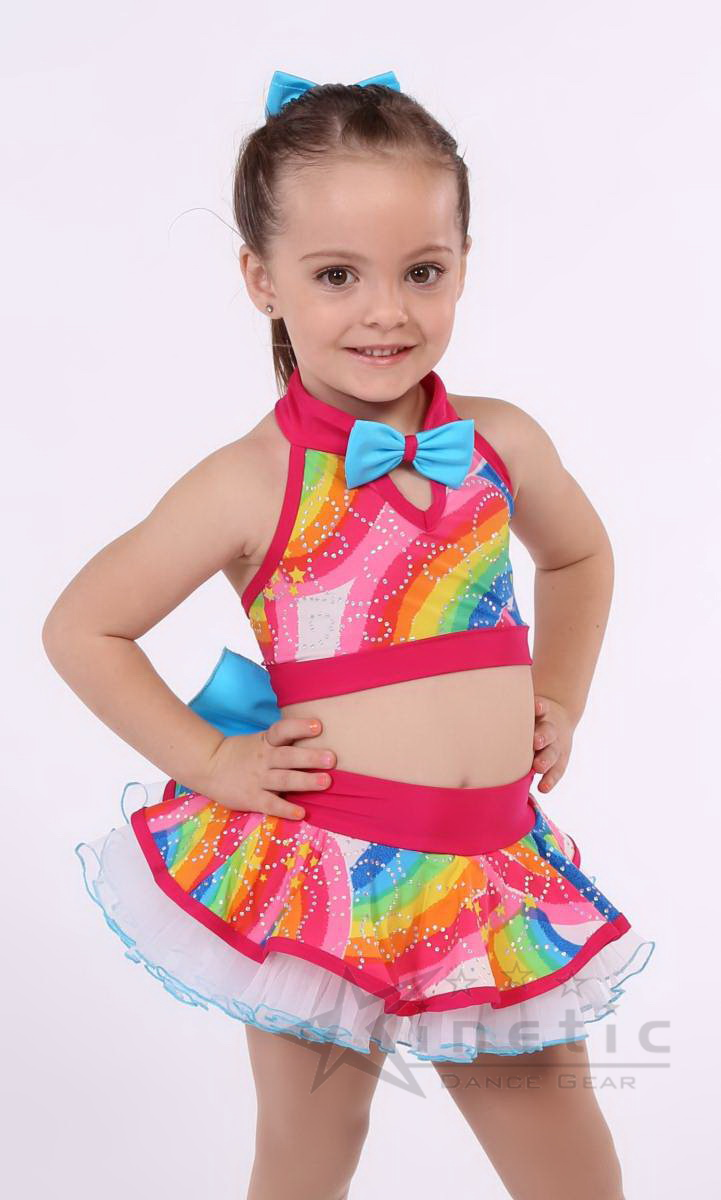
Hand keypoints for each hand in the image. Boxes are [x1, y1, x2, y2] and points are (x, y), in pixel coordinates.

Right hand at [196, 716, 335, 819]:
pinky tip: (301, 813)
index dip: (299, 727)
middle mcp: (263, 758)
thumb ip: (282, 742)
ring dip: (305, 781)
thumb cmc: (241, 753)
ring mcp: (258, 779)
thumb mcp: (259, 741)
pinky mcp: (252, 798)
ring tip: (326, 782)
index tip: (318, 726)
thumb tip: (316, 742)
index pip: (282, 730)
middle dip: (311, 757)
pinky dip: (286, 809)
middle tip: (332, 759)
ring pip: (284, 780)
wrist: (208, 766)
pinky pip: (271, 804)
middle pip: (289, 756)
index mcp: (266, 742)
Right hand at [532, 695, 573, 792]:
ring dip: (543, 737)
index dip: (550, 780)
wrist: (558, 714)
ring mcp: (548, 725)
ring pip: (548, 732)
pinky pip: (543, 708)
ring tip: (536, 741)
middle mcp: (552, 744)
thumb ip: (523, 771)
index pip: (554, 771)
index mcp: (553, 759)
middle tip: (538, 765)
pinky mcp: (543, 708)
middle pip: (551, 753)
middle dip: (546, 759)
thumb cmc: (537, 744)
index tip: (543, 788)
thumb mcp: (535, 758)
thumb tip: (498, 793)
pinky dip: (540, 708)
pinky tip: (537, 707)